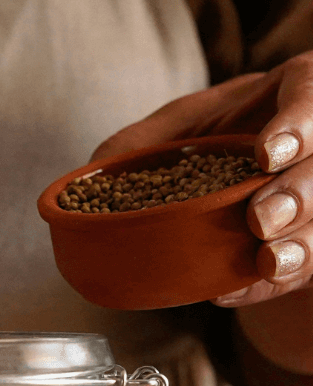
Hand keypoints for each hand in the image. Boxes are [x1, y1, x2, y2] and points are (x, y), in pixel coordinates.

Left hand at [90, 53, 312, 306]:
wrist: (237, 188)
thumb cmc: (211, 141)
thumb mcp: (174, 131)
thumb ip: (139, 144)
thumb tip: (94, 172)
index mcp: (292, 94)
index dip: (300, 125)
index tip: (266, 155)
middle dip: (300, 195)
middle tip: (260, 220)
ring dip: (302, 246)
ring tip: (266, 261)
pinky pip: (306, 271)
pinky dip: (266, 285)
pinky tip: (233, 291)